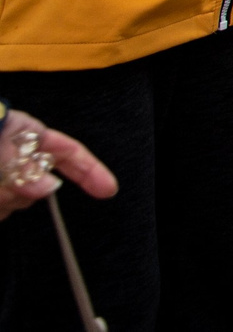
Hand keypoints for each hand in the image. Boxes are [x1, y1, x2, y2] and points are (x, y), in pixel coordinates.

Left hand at [0, 108, 116, 218]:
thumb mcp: (3, 141)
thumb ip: (24, 163)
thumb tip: (50, 187)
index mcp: (29, 136)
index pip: (71, 153)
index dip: (91, 170)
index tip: (107, 190)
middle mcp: (20, 159)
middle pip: (43, 182)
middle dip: (30, 190)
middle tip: (8, 187)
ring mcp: (6, 178)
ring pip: (20, 200)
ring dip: (8, 198)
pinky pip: (3, 210)